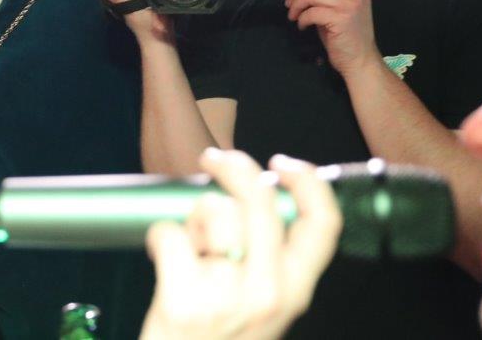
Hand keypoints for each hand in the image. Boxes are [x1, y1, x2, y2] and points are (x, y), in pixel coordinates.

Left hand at [140, 149, 340, 339]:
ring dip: (191, 219)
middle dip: (232, 167)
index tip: (283, 164)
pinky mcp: (184, 300)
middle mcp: (269, 293)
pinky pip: (168, 232)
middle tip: (213, 160)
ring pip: (210, 211)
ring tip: (188, 249)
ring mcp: (227, 296)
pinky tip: (161, 259)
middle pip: (260, 200)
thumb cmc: (217, 337)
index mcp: (294, 291)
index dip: (308, 182)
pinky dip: (158, 238)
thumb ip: (266, 258)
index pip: (323, 225)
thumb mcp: (261, 304)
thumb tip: (247, 195)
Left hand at [286, 0, 379, 77]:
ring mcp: (350, 4)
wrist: (360, 59)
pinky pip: (311, 11)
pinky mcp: (342, 17)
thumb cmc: (345, 35)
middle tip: (289, 5)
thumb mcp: (338, 8)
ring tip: (294, 16)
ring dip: (297, 6)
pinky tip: (302, 26)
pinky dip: (302, 18)